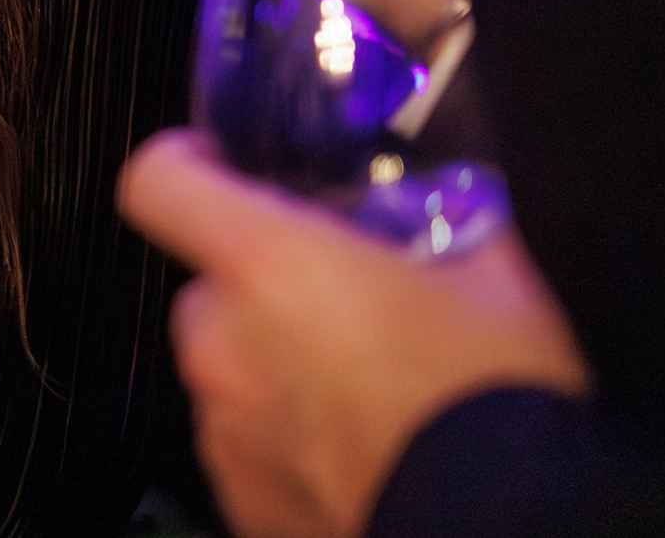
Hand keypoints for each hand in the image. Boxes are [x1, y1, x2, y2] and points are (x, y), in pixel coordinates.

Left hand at [119, 130, 586, 537]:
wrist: (509, 534)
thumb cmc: (496, 401)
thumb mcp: (495, 278)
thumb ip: (446, 221)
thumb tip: (449, 206)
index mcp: (266, 266)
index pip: (155, 183)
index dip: (180, 163)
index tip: (219, 166)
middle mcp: (220, 345)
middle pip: (207, 286)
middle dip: (264, 286)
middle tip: (342, 299)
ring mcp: (221, 431)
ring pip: (224, 367)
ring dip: (272, 362)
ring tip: (360, 386)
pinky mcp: (236, 501)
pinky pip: (242, 441)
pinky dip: (282, 434)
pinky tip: (354, 446)